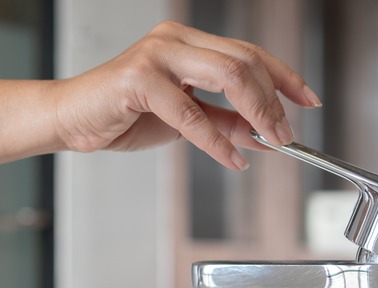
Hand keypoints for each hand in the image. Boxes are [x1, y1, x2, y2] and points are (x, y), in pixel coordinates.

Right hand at [54, 21, 320, 169]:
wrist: (71, 120)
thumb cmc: (121, 115)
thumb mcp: (184, 119)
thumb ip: (224, 121)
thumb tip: (264, 134)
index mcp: (187, 41)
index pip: (248, 52)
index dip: (284, 76)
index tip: (306, 101)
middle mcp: (174, 39)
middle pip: (245, 60)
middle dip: (274, 100)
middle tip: (287, 133)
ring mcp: (157, 55)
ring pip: (228, 74)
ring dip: (256, 112)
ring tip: (270, 141)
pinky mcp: (139, 78)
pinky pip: (191, 111)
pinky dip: (216, 139)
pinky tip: (231, 157)